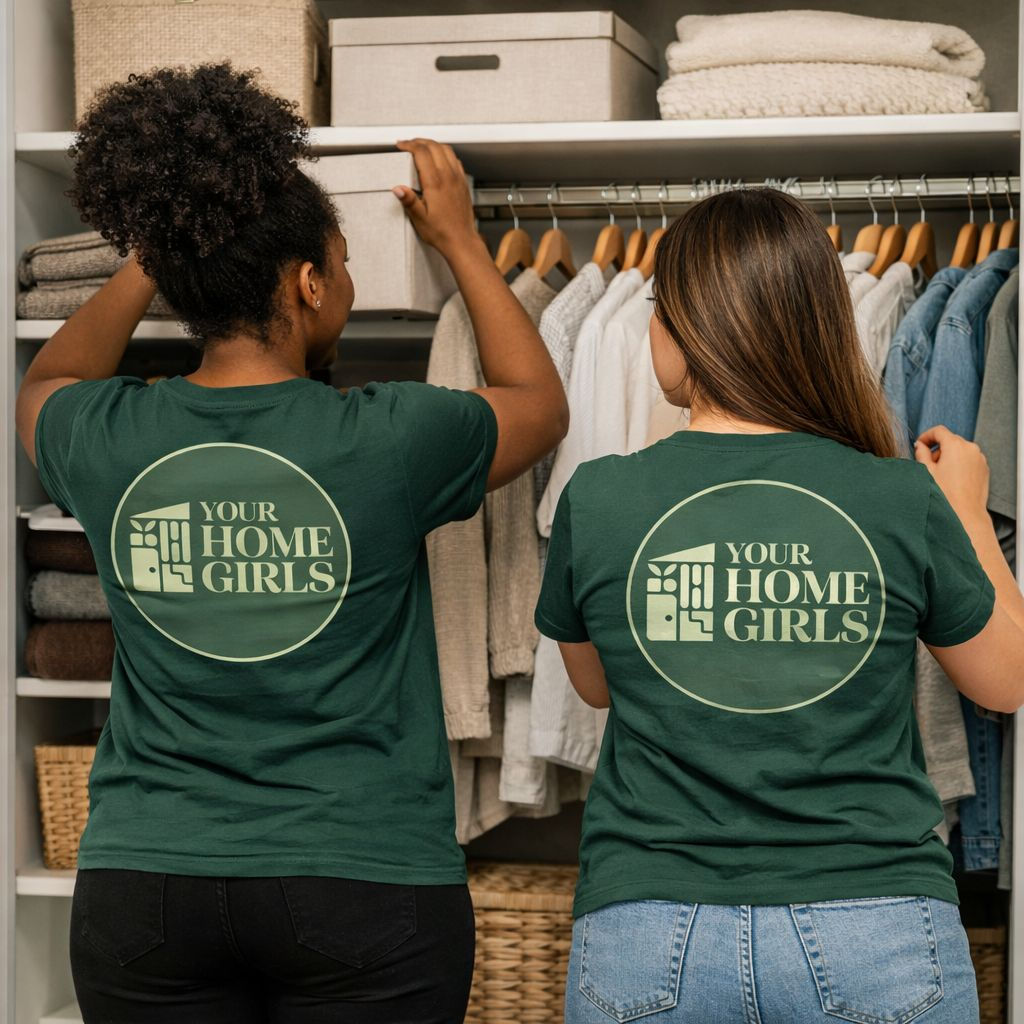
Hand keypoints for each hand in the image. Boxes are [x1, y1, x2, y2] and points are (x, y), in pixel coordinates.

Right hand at [392, 139, 478, 257]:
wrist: (462, 241)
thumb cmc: (442, 233)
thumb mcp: (420, 219)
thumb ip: (409, 202)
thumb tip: (397, 189)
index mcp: (435, 183)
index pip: (421, 153)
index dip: (409, 145)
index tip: (400, 145)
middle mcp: (448, 177)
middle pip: (433, 146)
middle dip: (419, 141)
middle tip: (408, 144)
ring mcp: (458, 179)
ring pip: (446, 149)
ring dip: (432, 144)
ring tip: (421, 147)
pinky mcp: (463, 183)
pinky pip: (455, 159)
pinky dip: (445, 152)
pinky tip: (439, 158)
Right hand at [914, 424, 989, 526]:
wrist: (965, 513)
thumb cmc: (945, 494)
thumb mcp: (926, 471)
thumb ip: (921, 453)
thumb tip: (920, 446)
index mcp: (955, 446)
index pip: (939, 431)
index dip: (926, 436)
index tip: (920, 444)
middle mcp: (970, 448)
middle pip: (950, 440)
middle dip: (938, 448)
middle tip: (927, 463)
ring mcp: (980, 458)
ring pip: (960, 450)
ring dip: (948, 457)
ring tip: (940, 475)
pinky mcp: (984, 469)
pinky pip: (969, 460)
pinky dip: (959, 464)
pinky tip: (952, 480)